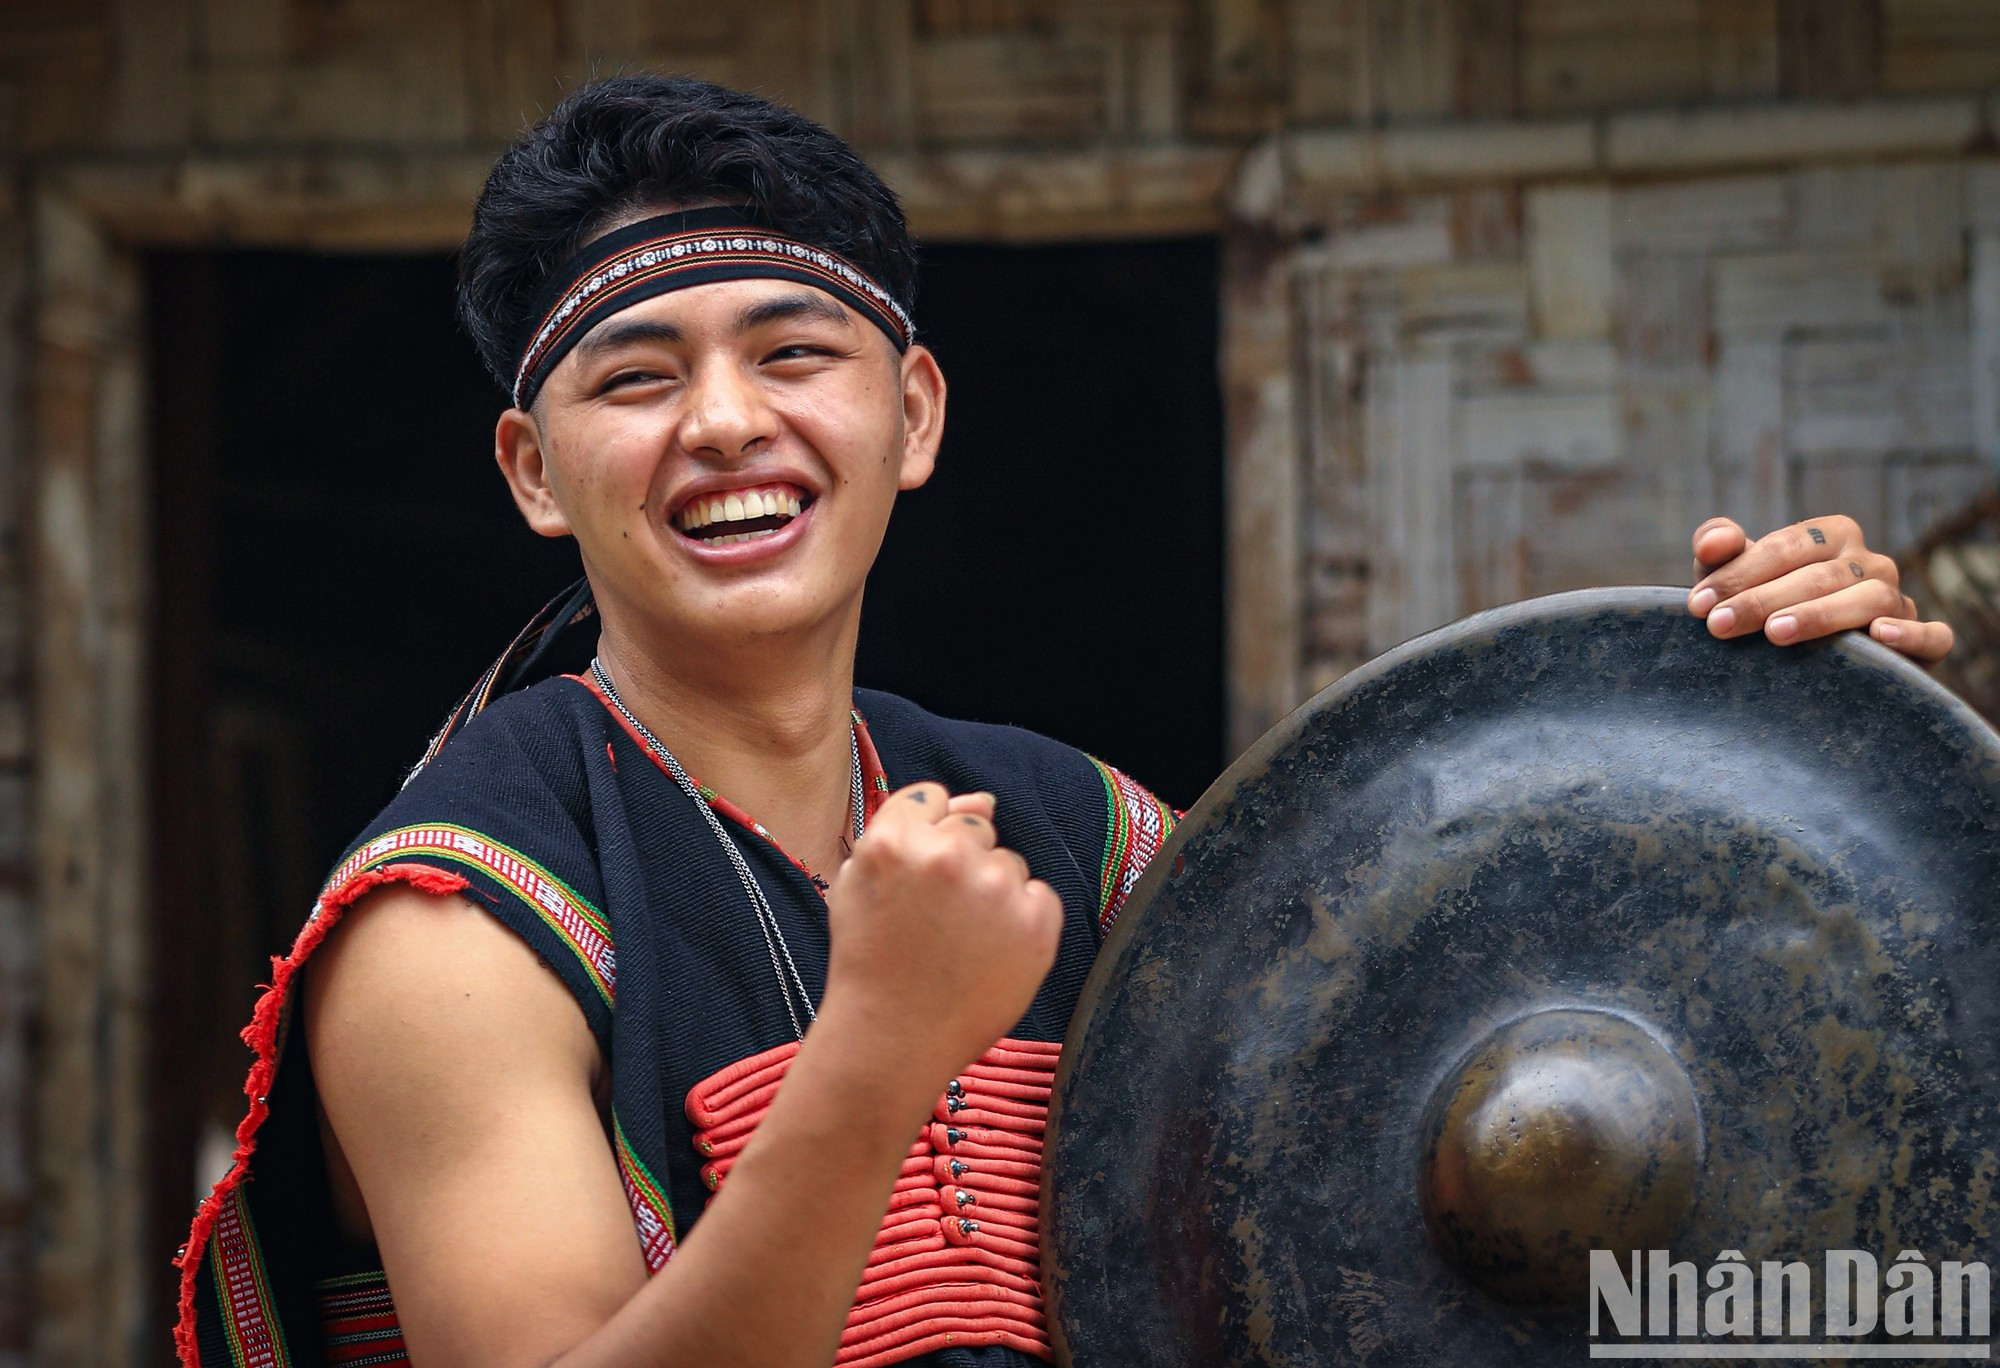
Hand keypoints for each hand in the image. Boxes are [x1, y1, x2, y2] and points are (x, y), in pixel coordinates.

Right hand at [821, 783, 1062, 1082]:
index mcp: (895, 840)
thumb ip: (908, 825)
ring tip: (958, 944)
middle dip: (960, 862)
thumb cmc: (869, 961)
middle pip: (975, 826)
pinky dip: (1022, 922)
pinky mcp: (1037, 922)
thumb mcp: (857, 882)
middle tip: (935, 919)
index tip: (917, 877)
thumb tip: (983, 798)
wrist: (890, 1040)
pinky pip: (1039, 896)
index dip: (924, 837)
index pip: (931, 798)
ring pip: (1009, 863)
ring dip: (992, 893)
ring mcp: (997, 888)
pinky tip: (987, 955)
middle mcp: (948, 855)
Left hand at [1687, 515, 1954, 663]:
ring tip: (1776, 634)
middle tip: (1718, 626)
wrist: (1808, 658)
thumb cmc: (1765, 605)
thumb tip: (1712, 543)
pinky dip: (1911, 635)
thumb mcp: (1737, 576)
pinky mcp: (1924, 640)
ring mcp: (1899, 600)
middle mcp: (1870, 562)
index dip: (1738, 574)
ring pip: (1869, 601)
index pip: (1785, 547)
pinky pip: (1932, 636)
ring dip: (1820, 616)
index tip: (1697, 605)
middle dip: (1763, 600)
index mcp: (1831, 536)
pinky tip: (1877, 637)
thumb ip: (1720, 550)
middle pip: (1818, 576)